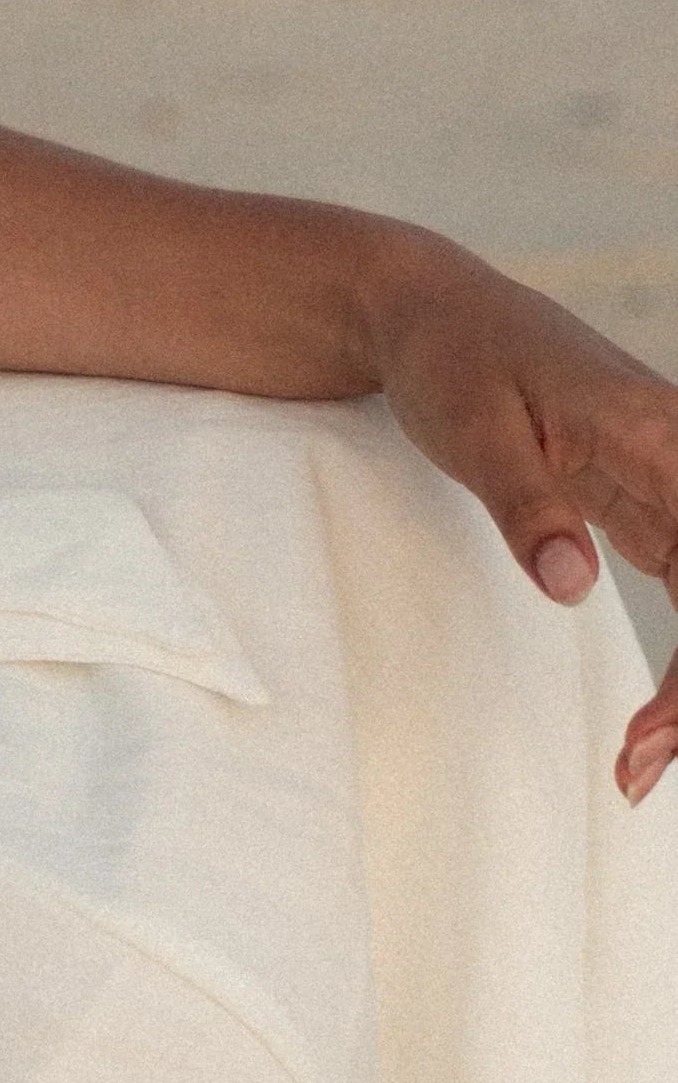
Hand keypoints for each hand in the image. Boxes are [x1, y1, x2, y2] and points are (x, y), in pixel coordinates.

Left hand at [368, 240, 677, 797]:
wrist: (429, 311)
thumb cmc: (450, 353)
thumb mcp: (473, 425)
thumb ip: (525, 503)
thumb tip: (572, 586)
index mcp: (663, 433)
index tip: (656, 730)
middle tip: (636, 770)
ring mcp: (674, 488)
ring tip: (635, 768)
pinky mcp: (650, 510)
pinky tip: (654, 726)